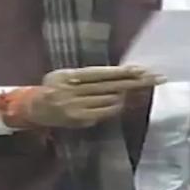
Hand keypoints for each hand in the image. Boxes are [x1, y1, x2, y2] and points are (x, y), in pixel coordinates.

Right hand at [26, 66, 164, 128]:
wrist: (34, 108)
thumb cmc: (55, 87)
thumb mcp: (66, 74)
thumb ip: (88, 75)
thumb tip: (119, 73)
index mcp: (70, 75)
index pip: (102, 73)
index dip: (122, 72)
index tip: (141, 69)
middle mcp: (73, 91)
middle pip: (110, 85)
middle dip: (134, 81)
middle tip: (155, 77)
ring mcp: (76, 107)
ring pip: (109, 99)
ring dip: (126, 94)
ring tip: (143, 86)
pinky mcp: (79, 120)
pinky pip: (103, 113)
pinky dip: (115, 107)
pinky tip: (124, 102)